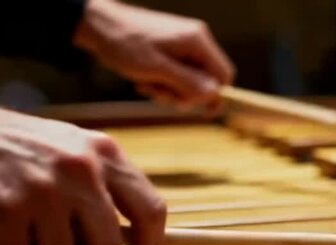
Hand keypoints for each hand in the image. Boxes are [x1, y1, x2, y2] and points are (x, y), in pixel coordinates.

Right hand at [0, 108, 165, 244]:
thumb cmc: (19, 144)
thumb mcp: (73, 148)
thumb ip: (105, 185)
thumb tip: (132, 236)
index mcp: (104, 152)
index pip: (151, 209)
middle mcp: (81, 169)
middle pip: (107, 244)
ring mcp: (44, 189)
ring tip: (26, 224)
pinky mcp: (8, 207)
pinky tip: (3, 222)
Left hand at [73, 0, 234, 111]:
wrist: (97, 24)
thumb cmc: (124, 44)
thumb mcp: (156, 69)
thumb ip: (187, 82)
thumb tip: (214, 95)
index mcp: (197, 41)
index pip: (224, 75)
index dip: (215, 96)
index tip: (202, 113)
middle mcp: (196, 40)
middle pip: (207, 80)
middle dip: (185, 94)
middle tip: (160, 96)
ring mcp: (184, 44)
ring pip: (191, 80)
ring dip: (171, 90)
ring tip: (148, 86)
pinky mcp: (173, 48)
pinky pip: (179, 73)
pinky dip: (164, 82)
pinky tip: (145, 80)